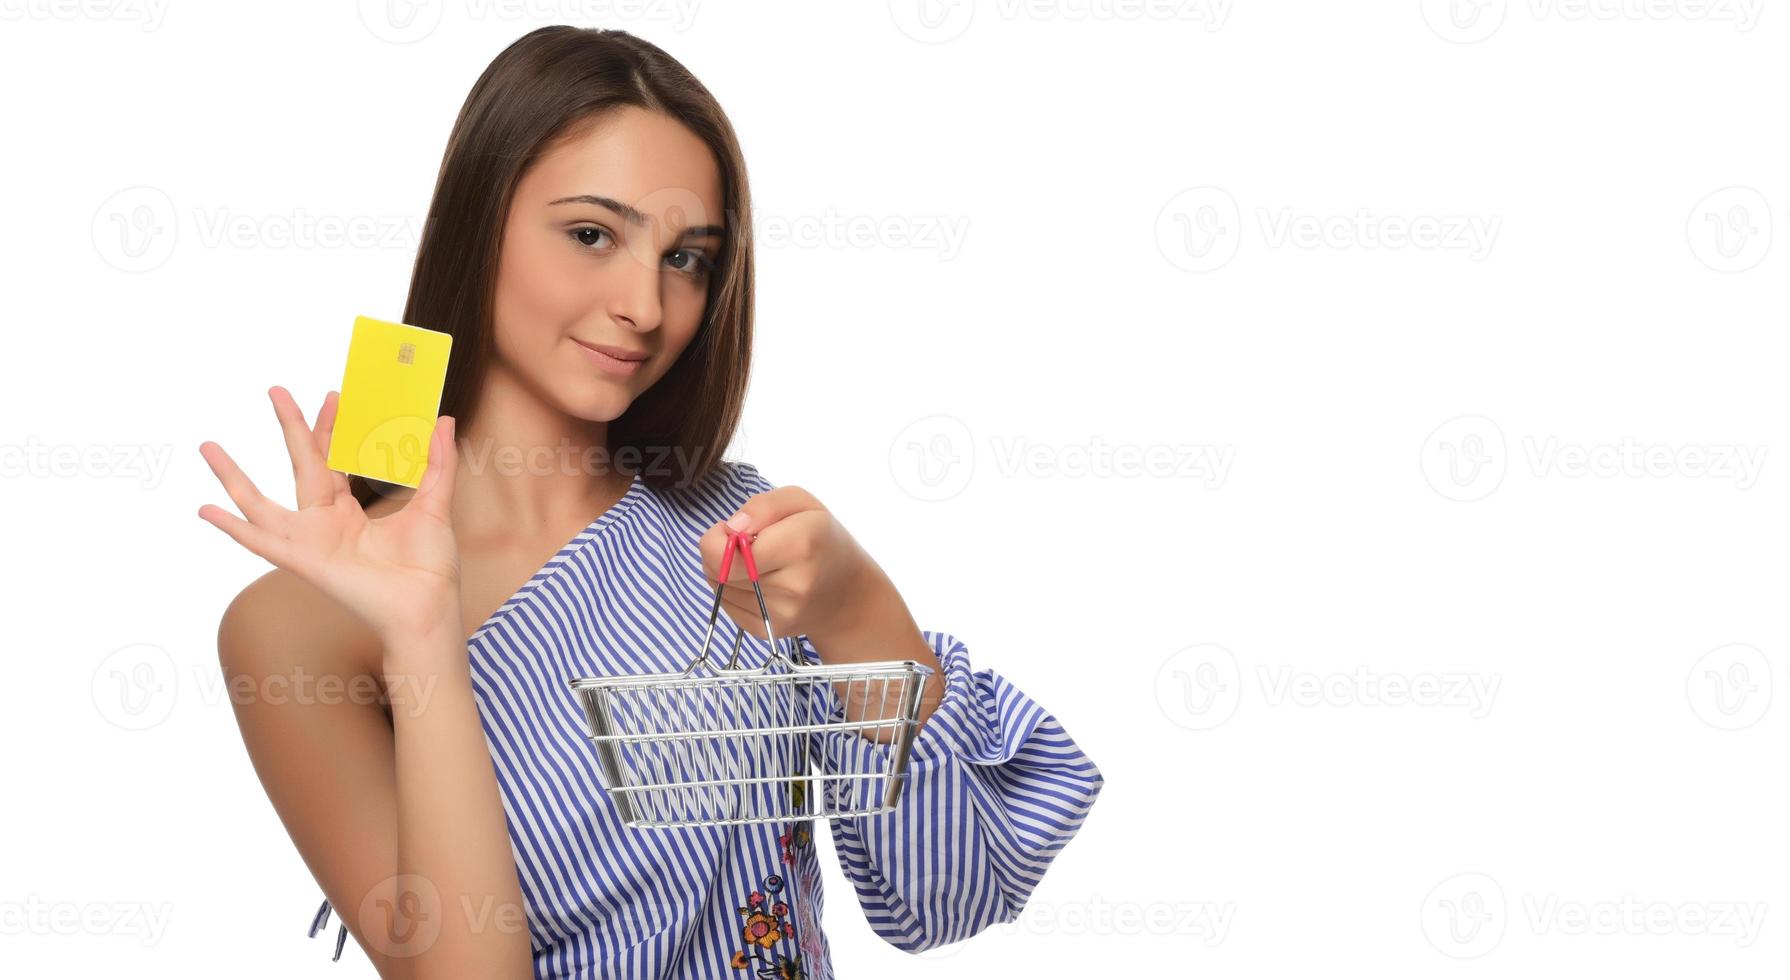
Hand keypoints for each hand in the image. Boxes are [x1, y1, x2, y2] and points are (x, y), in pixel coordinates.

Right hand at [198, 386, 463, 649]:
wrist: (428, 608)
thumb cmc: (429, 567)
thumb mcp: (434, 504)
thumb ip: (437, 464)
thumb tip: (443, 420)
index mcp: (350, 512)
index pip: (334, 459)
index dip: (332, 427)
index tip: (334, 394)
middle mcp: (324, 524)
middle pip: (301, 465)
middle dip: (290, 427)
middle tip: (276, 389)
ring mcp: (310, 542)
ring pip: (262, 503)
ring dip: (233, 477)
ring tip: (207, 447)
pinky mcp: (304, 561)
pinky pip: (260, 543)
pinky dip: (232, 528)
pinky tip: (206, 510)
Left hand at [701, 485, 946, 731]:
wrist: (848, 594)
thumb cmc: (822, 539)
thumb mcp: (802, 503)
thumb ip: (763, 506)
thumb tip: (731, 528)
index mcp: (801, 544)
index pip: (726, 554)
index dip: (716, 538)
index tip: (733, 530)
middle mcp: (792, 584)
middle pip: (720, 571)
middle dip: (718, 553)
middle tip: (740, 543)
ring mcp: (780, 613)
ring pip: (721, 588)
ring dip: (725, 572)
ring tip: (752, 562)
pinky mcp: (768, 631)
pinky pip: (728, 606)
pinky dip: (733, 591)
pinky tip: (755, 582)